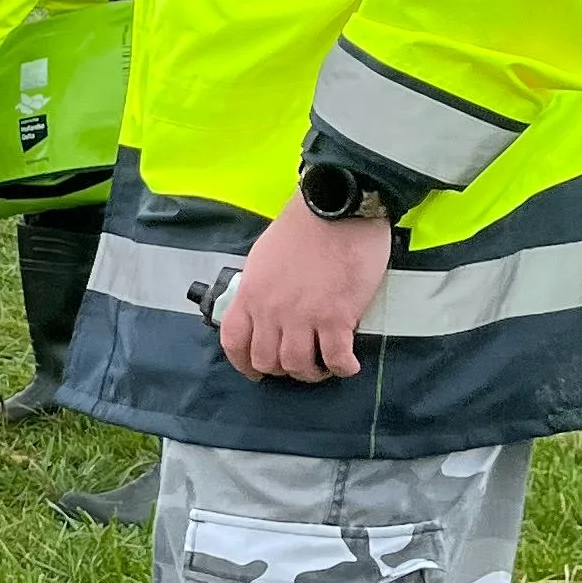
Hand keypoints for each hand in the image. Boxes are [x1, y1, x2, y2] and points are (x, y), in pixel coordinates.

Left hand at [221, 197, 391, 382]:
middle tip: (297, 365)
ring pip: (298, 366)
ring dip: (311, 373)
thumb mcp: (263, 259)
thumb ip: (260, 289)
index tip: (255, 371)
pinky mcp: (337, 317)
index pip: (233, 342)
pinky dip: (342, 368)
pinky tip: (348, 365)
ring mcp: (303, 316)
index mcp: (249, 295)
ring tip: (323, 366)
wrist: (336, 209)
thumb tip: (264, 310)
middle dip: (281, 370)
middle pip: (266, 360)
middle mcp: (270, 311)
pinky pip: (335, 358)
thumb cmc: (302, 228)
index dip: (243, 363)